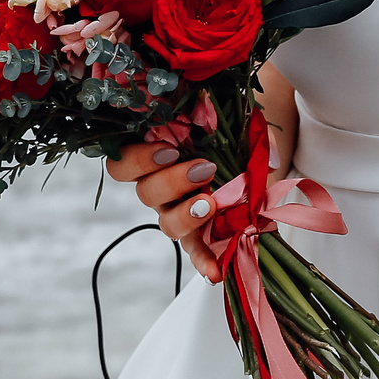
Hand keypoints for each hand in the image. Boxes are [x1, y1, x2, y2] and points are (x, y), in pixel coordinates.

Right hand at [105, 118, 288, 283]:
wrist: (255, 160)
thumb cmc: (228, 135)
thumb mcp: (221, 118)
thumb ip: (213, 108)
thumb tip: (210, 107)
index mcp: (155, 158)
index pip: (123, 164)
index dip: (138, 160)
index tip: (169, 150)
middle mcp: (161, 189)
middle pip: (146, 194)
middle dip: (173, 181)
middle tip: (204, 170)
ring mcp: (178, 214)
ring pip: (167, 223)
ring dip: (187, 215)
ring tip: (211, 205)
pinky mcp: (201, 235)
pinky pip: (196, 252)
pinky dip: (204, 262)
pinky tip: (214, 271)